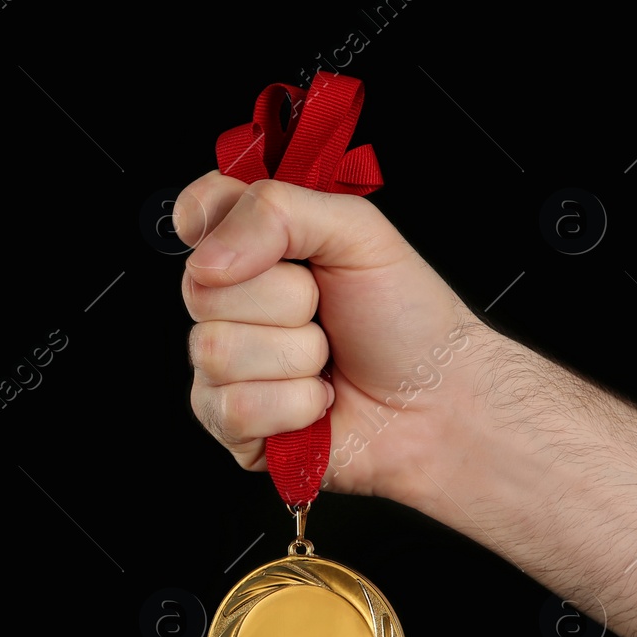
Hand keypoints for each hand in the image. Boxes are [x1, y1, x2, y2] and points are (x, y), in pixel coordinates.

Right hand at [176, 170, 494, 503]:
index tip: (276, 246)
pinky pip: (234, 408)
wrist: (439, 400)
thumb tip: (207, 257)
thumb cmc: (406, 318)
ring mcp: (222, 365)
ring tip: (326, 361)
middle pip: (203, 288)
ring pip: (217, 352)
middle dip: (287, 302)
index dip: (216, 226)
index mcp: (253, 246)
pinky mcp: (230, 424)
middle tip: (324, 312)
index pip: (196, 213)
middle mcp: (228, 303)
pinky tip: (317, 401)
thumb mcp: (358, 233)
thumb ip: (277, 212)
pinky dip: (295, 406)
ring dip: (297, 359)